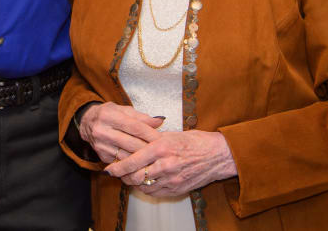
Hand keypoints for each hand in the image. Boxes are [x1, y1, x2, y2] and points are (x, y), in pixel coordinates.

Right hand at [77, 102, 162, 163]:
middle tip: (163, 152)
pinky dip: (134, 164)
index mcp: (108, 116)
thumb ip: (142, 117)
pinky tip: (144, 163)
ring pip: (127, 156)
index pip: (135, 127)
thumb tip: (160, 121)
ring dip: (143, 159)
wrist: (87, 122)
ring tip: (157, 159)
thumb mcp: (124, 110)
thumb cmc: (109, 114)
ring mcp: (101, 145)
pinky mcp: (102, 156)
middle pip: (132, 143)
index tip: (163, 139)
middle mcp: (102, 131)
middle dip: (149, 148)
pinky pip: (122, 162)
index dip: (150, 134)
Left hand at [104, 129, 236, 197]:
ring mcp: (172, 179)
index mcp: (161, 148)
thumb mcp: (171, 135)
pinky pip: (156, 192)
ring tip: (130, 177)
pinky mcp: (178, 189)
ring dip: (134, 183)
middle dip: (124, 177)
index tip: (109, 169)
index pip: (133, 161)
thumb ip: (151, 139)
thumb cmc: (195, 141)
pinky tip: (145, 182)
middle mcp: (165, 165)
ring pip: (145, 186)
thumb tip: (133, 141)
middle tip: (118, 173)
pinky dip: (147, 188)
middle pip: (136, 176)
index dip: (118, 167)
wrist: (218, 155)